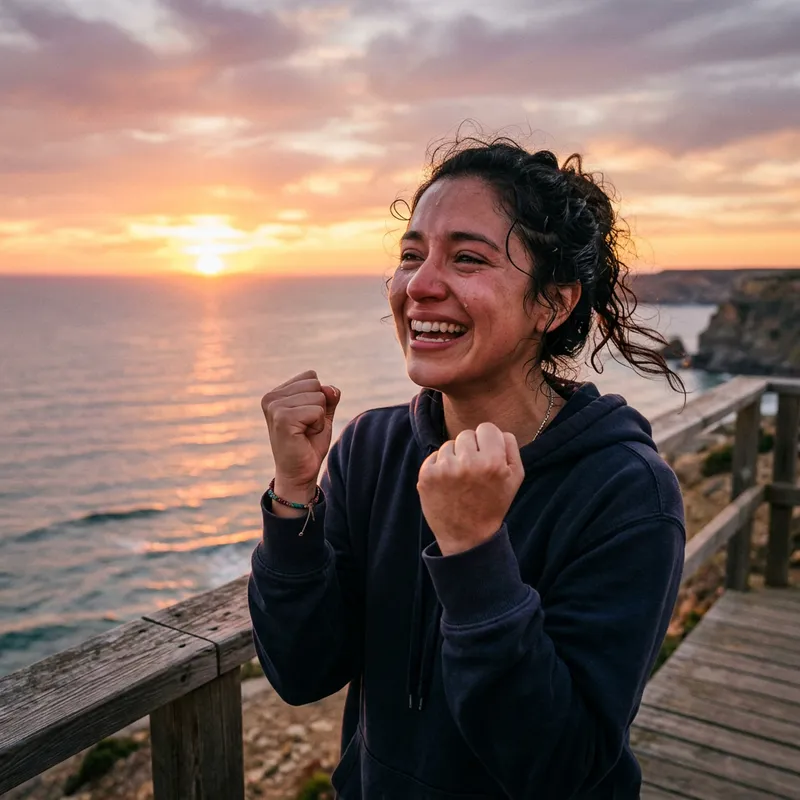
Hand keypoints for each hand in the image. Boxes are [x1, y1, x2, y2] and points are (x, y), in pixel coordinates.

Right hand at [261, 370, 339, 503]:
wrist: (300, 473)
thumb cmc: (309, 443)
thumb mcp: (322, 414)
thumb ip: (328, 396)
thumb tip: (331, 389)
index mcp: (277, 392)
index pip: (311, 377)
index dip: (318, 399)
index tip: (306, 418)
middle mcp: (271, 397)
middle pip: (316, 385)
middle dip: (319, 408)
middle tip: (306, 427)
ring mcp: (274, 407)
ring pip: (318, 397)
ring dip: (318, 418)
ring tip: (305, 432)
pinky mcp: (282, 418)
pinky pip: (316, 411)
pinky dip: (317, 426)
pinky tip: (304, 437)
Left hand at [417, 422, 523, 555]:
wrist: (467, 537)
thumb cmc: (493, 504)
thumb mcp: (515, 478)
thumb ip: (511, 448)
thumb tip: (498, 430)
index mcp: (492, 462)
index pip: (487, 428)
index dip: (489, 441)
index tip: (487, 455)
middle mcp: (467, 463)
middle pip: (467, 434)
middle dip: (471, 449)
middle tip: (474, 471)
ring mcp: (444, 469)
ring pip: (450, 444)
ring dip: (455, 457)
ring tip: (461, 480)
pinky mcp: (426, 475)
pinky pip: (435, 456)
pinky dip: (440, 466)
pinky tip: (447, 484)